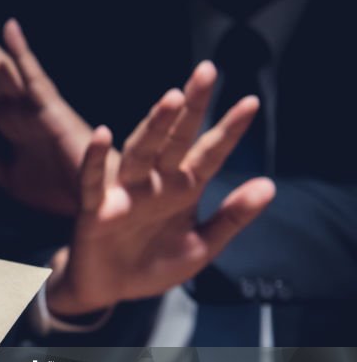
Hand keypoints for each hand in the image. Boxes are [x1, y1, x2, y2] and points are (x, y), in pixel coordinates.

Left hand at [0, 6, 101, 214]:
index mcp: (9, 118)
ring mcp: (35, 105)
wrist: (95, 203)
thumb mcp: (8, 175)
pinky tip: (10, 30)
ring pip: (1, 67)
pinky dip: (23, 55)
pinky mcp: (54, 112)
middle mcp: (19, 105)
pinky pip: (36, 79)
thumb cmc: (61, 188)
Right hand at [45, 62, 275, 316]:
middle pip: (174, 139)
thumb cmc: (152, 265)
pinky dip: (95, 159)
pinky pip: (93, 181)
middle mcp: (155, 183)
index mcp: (182, 190)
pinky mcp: (95, 210)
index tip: (251, 102)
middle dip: (191, 107)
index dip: (230, 130)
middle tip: (207, 71)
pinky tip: (103, 134)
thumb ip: (231, 218)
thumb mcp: (201, 247)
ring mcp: (124, 193)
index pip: (210, 153)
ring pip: (140, 152)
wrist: (109, 290)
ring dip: (154, 125)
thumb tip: (269, 185)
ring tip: (171, 97)